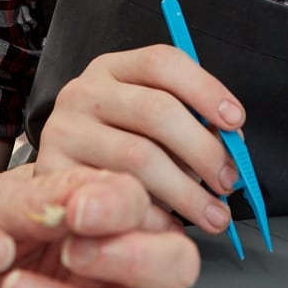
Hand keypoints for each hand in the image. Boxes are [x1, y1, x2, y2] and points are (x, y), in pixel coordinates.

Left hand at [0, 164, 199, 287]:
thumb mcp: (1, 194)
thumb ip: (53, 194)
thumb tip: (95, 199)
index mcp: (105, 217)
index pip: (155, 214)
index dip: (128, 214)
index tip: (81, 211)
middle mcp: (105, 267)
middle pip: (175, 270)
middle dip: (136, 262)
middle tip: (75, 252)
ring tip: (12, 287)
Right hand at [34, 45, 245, 232]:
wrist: (61, 184)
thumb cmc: (118, 148)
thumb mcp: (149, 123)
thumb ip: (189, 124)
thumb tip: (231, 146)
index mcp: (112, 69)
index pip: (162, 63)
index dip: (205, 89)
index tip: (235, 122)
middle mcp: (83, 92)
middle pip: (156, 110)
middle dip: (203, 150)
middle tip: (227, 181)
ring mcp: (63, 131)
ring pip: (139, 156)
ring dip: (186, 192)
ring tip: (212, 214)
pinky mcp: (52, 173)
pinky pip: (115, 195)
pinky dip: (151, 215)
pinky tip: (170, 224)